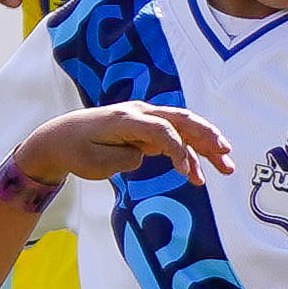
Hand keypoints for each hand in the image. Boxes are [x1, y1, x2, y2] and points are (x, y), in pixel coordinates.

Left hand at [18, 105, 233, 188]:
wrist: (60, 137)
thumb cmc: (75, 150)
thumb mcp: (94, 162)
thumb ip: (122, 159)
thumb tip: (144, 156)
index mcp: (126, 119)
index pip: (161, 129)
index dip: (179, 150)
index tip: (187, 174)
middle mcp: (139, 114)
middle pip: (181, 119)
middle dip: (207, 135)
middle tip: (227, 153)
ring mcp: (145, 120)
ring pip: (184, 128)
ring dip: (206, 145)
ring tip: (227, 166)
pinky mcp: (146, 130)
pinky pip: (175, 138)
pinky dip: (189, 154)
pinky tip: (199, 174)